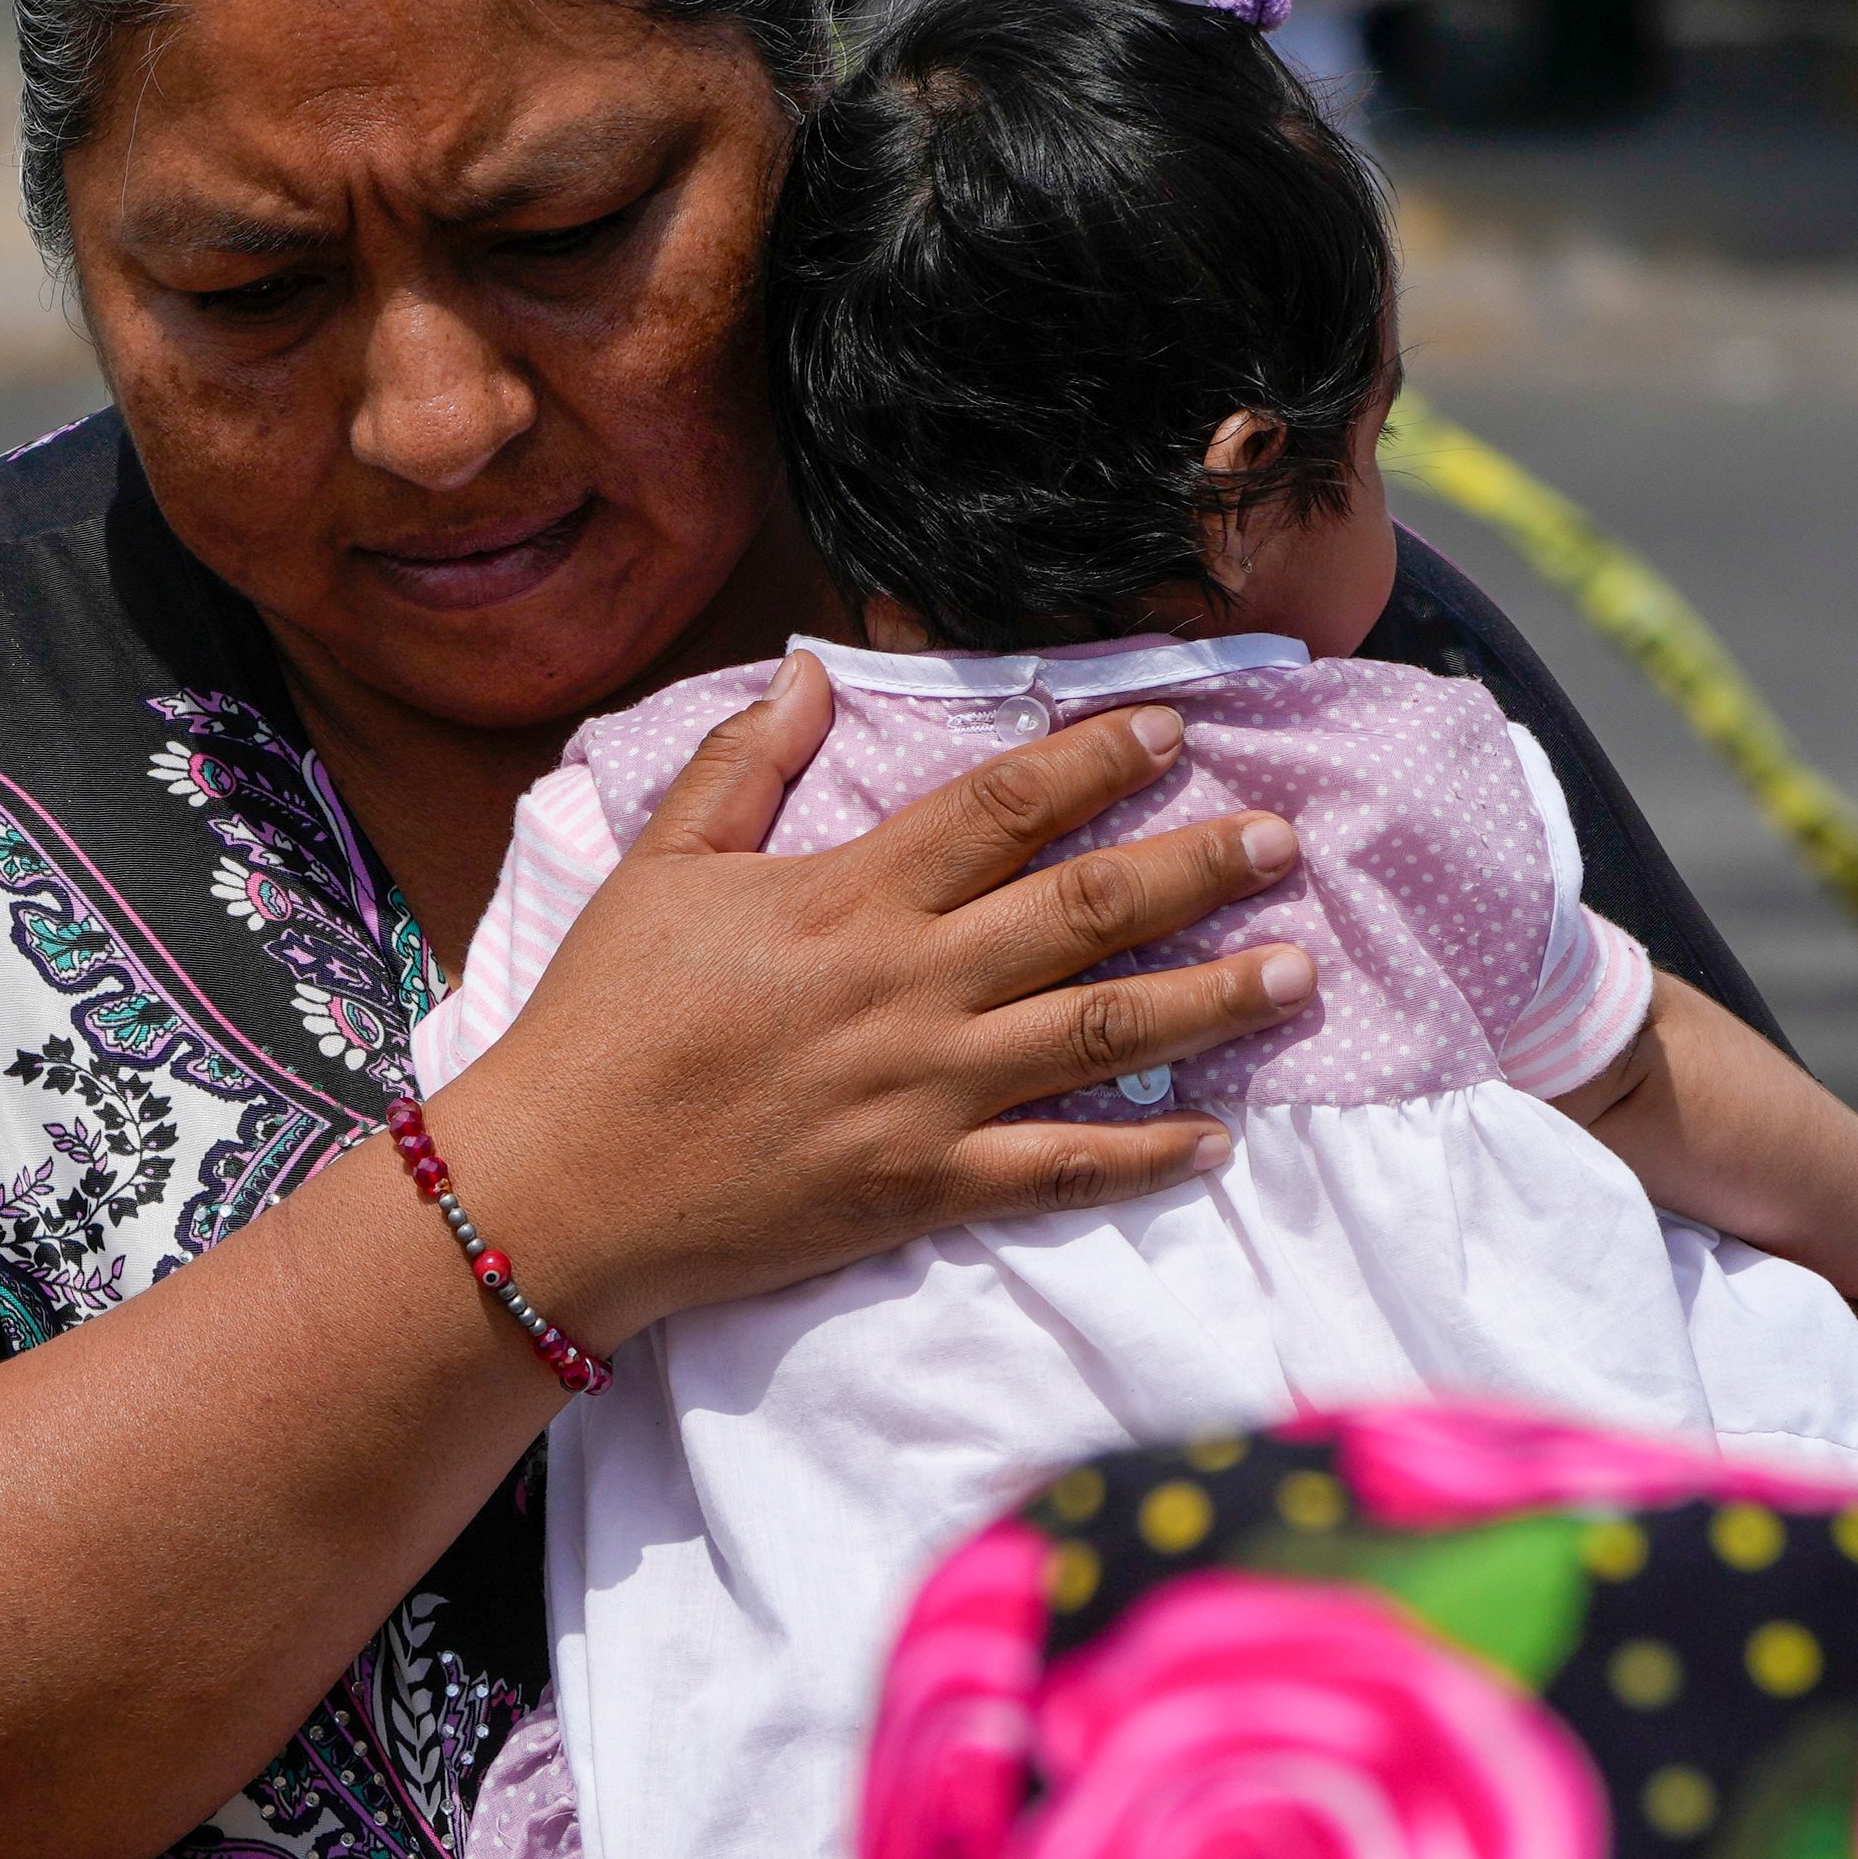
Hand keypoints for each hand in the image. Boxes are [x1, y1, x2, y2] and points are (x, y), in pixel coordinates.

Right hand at [437, 658, 1307, 1342]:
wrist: (558, 1187)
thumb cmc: (601, 1021)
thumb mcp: (657, 868)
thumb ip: (743, 765)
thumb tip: (813, 670)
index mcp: (848, 897)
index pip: (1002, 808)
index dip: (1097, 761)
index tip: (1173, 727)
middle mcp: (908, 987)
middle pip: (1087, 911)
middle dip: (1198, 869)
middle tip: (1282, 841)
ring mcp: (925, 1094)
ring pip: (1104, 1035)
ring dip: (1212, 1000)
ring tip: (1299, 973)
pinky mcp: (922, 1188)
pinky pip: (1061, 1171)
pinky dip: (1145, 1158)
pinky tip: (1216, 1140)